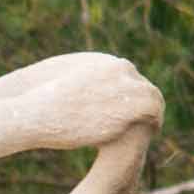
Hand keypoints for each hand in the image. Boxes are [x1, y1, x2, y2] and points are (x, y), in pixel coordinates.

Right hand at [0, 52, 165, 154]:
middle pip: (144, 86)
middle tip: (148, 119)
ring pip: (153, 98)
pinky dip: (156, 121)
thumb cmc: (42, 103)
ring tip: (152, 128)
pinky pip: (154, 112)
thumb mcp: (61, 87)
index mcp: (104, 62)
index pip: (129, 76)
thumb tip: (81, 93)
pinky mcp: (133, 104)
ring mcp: (127, 86)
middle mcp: (120, 68)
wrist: (38, 113)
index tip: (133, 107)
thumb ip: (79, 85)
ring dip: (155, 112)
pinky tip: (152, 132)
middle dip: (147, 102)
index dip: (133, 93)